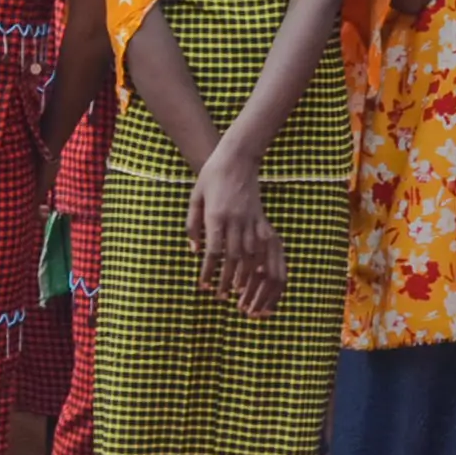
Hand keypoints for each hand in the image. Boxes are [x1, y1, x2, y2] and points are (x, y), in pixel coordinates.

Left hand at [186, 152, 283, 317]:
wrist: (237, 157)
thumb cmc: (211, 177)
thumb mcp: (195, 198)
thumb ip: (192, 226)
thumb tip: (194, 252)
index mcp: (216, 215)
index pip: (212, 251)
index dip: (208, 271)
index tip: (202, 286)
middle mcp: (236, 220)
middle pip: (232, 257)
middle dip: (225, 279)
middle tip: (219, 296)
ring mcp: (251, 219)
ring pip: (250, 254)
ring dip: (243, 275)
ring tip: (236, 291)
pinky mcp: (261, 217)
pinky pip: (262, 244)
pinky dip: (259, 261)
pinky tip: (256, 274)